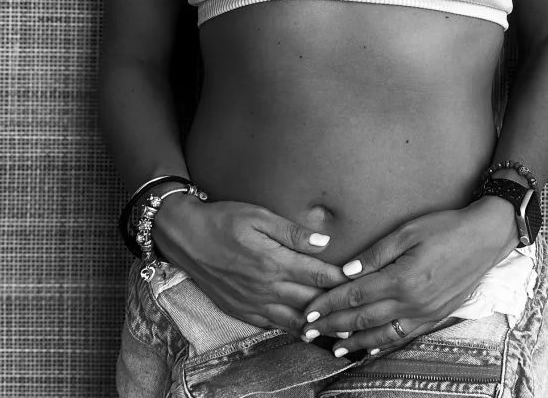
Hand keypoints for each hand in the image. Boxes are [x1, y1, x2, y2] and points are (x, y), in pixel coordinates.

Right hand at [152, 196, 348, 334]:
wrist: (186, 237)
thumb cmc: (224, 220)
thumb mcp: (259, 216)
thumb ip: (293, 233)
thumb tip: (323, 243)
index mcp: (274, 262)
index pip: (317, 275)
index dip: (341, 280)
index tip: (360, 281)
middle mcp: (266, 288)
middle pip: (310, 302)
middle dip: (335, 307)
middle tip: (359, 311)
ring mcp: (252, 303)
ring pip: (293, 321)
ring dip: (317, 325)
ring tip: (340, 331)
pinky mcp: (240, 311)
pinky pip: (272, 326)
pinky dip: (292, 330)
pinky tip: (305, 331)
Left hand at [299, 200, 514, 355]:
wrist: (485, 238)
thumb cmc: (445, 227)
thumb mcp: (408, 231)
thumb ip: (376, 253)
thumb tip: (347, 271)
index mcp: (402, 278)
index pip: (356, 295)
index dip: (330, 303)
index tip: (310, 309)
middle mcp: (412, 302)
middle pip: (363, 318)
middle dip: (333, 325)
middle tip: (309, 331)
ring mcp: (425, 313)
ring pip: (381, 334)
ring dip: (355, 342)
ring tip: (333, 347)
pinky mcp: (435, 316)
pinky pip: (403, 336)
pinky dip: (383, 343)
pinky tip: (370, 346)